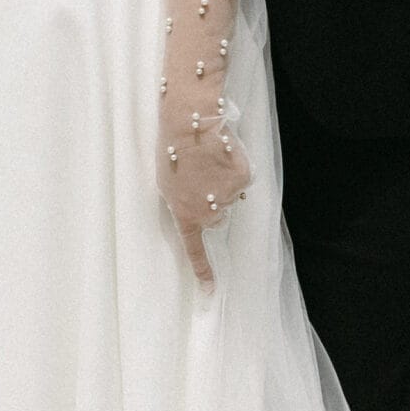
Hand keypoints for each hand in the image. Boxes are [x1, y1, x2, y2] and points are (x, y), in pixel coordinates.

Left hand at [159, 115, 253, 289]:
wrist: (189, 119)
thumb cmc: (171, 147)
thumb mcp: (167, 183)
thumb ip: (183, 204)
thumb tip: (200, 212)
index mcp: (184, 214)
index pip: (194, 248)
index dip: (203, 270)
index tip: (210, 290)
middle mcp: (207, 212)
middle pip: (217, 217)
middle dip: (212, 202)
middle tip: (201, 175)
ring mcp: (226, 197)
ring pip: (231, 197)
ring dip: (223, 182)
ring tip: (208, 158)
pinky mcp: (241, 179)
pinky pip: (242, 179)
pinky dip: (235, 168)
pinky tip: (222, 152)